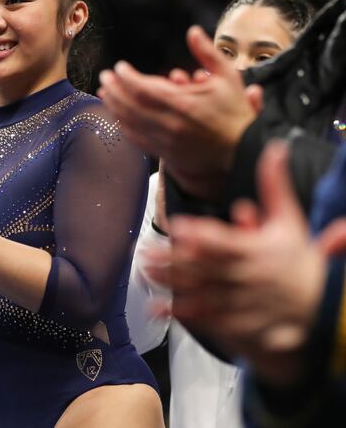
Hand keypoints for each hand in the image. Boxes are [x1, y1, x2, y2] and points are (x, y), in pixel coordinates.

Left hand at [98, 26, 256, 200]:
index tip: (119, 67)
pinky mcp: (165, 153)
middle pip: (131, 105)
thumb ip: (208, 53)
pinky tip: (117, 116)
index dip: (126, 77)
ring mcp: (166, 140)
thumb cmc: (235, 113)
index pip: (143, 88)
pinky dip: (124, 126)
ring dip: (114, 107)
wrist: (242, 151)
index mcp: (183, 104)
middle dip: (114, 90)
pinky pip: (137, 139)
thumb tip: (193, 31)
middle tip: (104, 77)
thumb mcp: (228, 77)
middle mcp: (170, 123)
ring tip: (105, 93)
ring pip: (130, 123)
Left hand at [144, 142, 325, 384]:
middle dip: (174, 261)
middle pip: (205, 267)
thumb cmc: (299, 258)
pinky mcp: (238, 321)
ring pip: (201, 291)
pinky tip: (157, 308)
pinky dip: (181, 313)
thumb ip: (275, 185)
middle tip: (145, 253)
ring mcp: (241, 301)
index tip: (178, 228)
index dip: (202, 235)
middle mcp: (246, 276)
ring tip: (145, 273)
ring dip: (172, 284)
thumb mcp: (289, 219)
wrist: (322, 305)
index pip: (225, 241)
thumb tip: (275, 147)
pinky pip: (206, 317)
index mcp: (256, 250)